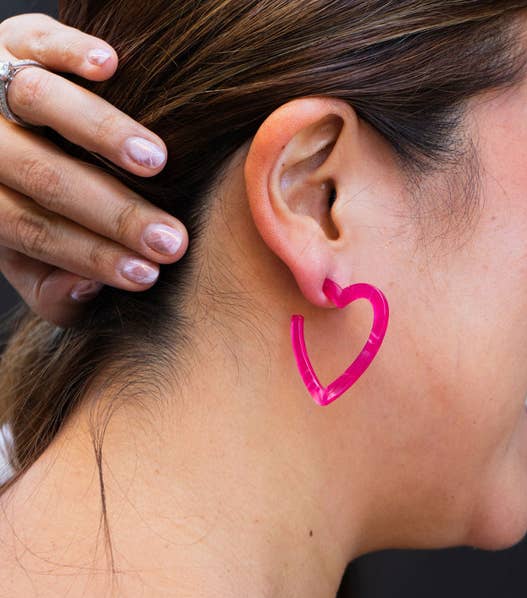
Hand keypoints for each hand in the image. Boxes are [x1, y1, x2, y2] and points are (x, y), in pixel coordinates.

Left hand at [0, 13, 187, 326]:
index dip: (89, 255)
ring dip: (102, 133)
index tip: (147, 276)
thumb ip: (52, 289)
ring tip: (157, 161)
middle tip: (170, 239)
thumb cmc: (27, 208)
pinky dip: (71, 50)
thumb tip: (92, 288)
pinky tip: (111, 65)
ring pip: (39, 101)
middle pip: (43, 175)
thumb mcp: (26, 262)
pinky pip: (38, 38)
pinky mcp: (15, 40)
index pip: (33, 229)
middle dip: (112, 213)